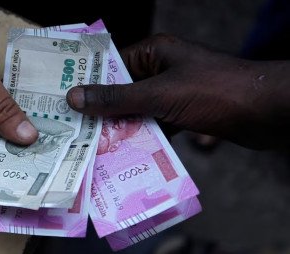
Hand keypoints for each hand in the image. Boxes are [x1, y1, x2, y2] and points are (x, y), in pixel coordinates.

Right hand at [66, 34, 289, 148]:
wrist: (266, 112)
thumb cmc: (213, 91)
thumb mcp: (158, 94)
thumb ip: (116, 98)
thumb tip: (75, 97)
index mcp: (154, 53)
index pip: (112, 65)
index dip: (88, 82)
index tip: (64, 100)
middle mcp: (162, 69)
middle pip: (123, 90)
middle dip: (102, 110)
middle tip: (73, 128)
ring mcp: (173, 92)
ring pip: (137, 110)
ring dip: (121, 127)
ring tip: (92, 145)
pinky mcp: (184, 113)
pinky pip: (154, 124)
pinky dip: (142, 137)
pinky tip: (124, 153)